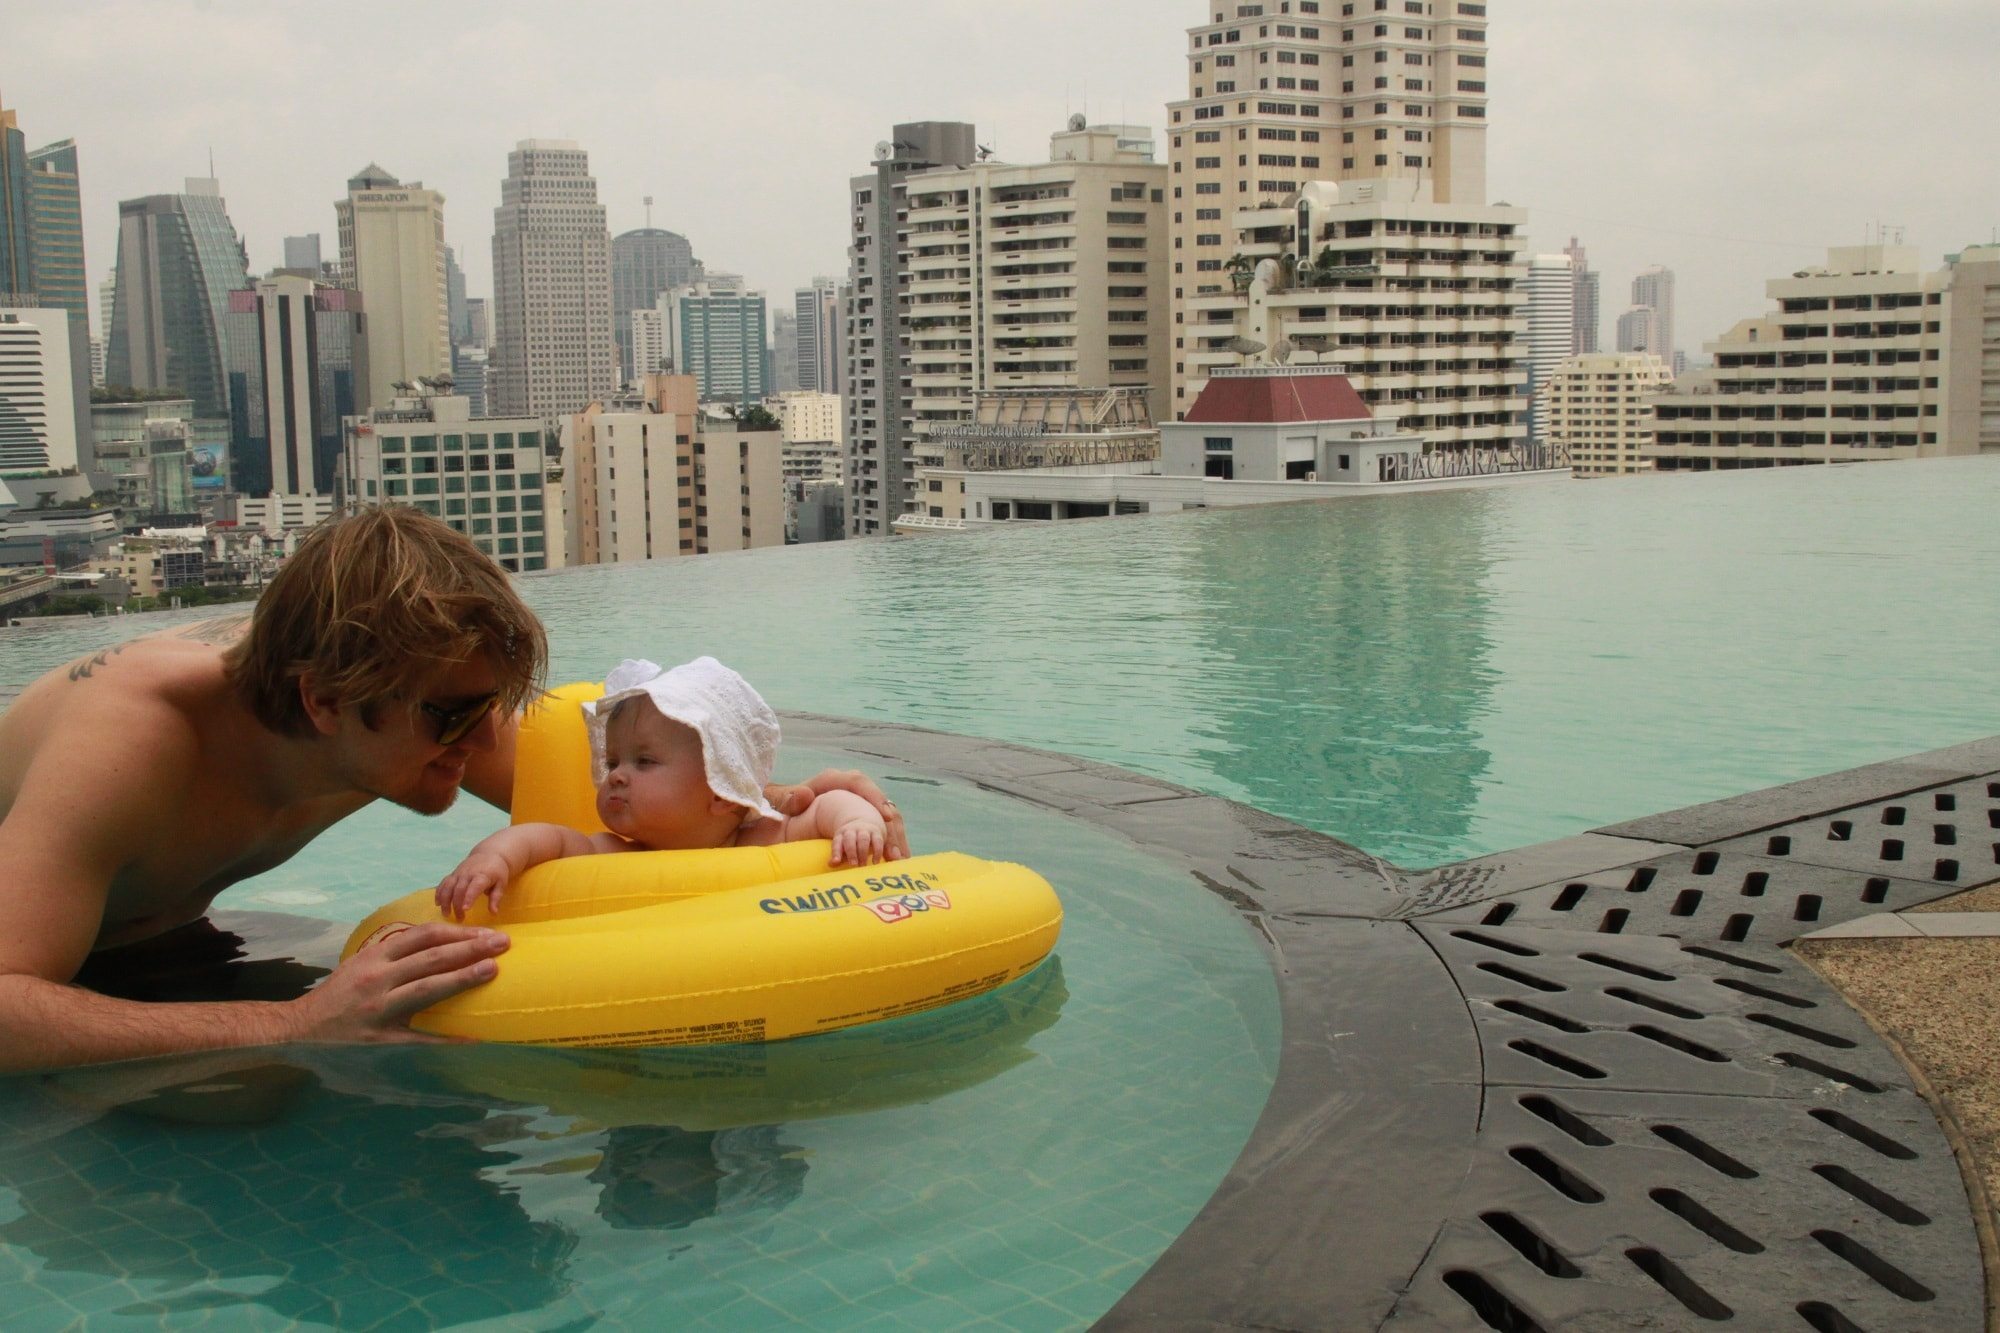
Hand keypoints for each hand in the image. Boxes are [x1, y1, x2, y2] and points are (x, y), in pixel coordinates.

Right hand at [289, 923, 507, 1043]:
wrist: (302, 1026)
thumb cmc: (339, 992)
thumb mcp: (363, 964)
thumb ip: (397, 954)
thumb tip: (441, 945)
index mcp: (376, 957)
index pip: (424, 936)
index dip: (458, 932)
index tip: (485, 932)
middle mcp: (378, 978)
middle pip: (431, 958)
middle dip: (470, 949)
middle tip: (503, 944)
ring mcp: (380, 1008)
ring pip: (428, 989)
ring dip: (463, 978)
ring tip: (492, 970)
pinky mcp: (381, 1037)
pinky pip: (420, 1037)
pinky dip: (447, 1036)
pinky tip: (473, 1036)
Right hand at [435, 851, 511, 919]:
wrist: (488, 854)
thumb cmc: (497, 872)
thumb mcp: (501, 883)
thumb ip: (496, 897)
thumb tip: (493, 912)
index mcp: (482, 876)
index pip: (474, 886)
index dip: (469, 897)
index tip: (465, 909)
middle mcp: (468, 874)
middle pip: (459, 890)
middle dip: (457, 905)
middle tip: (460, 919)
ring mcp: (459, 873)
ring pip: (448, 887)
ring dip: (445, 901)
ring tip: (446, 914)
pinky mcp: (453, 874)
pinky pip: (443, 883)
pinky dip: (439, 893)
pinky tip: (438, 903)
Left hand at [769, 769, 908, 860]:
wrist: (778, 816)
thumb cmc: (782, 807)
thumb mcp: (780, 801)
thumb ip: (788, 797)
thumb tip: (804, 795)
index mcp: (832, 780)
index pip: (858, 782)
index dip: (875, 797)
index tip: (886, 816)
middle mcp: (850, 791)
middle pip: (879, 803)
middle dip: (890, 827)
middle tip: (894, 850)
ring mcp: (858, 806)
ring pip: (884, 818)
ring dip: (893, 838)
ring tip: (898, 860)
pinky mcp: (861, 821)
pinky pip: (880, 831)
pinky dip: (887, 845)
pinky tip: (894, 862)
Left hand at [830, 818, 887, 867]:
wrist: (865, 822)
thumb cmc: (851, 842)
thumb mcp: (843, 847)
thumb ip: (837, 856)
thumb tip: (830, 864)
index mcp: (841, 834)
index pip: (837, 843)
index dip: (836, 852)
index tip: (836, 862)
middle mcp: (852, 830)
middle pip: (849, 839)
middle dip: (851, 852)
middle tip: (853, 865)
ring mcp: (864, 830)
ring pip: (863, 839)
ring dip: (863, 852)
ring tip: (863, 866)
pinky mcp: (876, 832)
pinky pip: (877, 841)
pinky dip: (877, 852)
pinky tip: (875, 862)